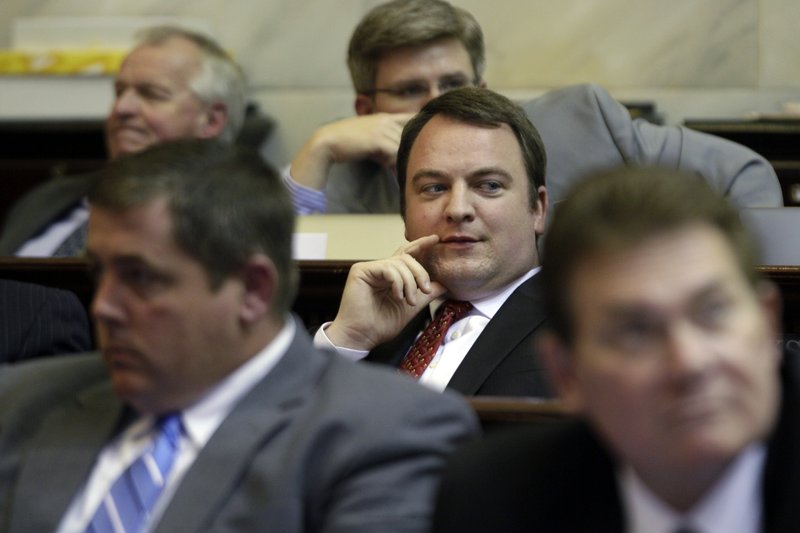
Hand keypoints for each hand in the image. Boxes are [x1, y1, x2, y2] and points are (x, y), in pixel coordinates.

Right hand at [290, 113, 414, 189]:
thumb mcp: (368, 140)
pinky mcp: (377, 140)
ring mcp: (381, 129)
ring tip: (399, 173)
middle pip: (407, 136)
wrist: (327, 141)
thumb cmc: (346, 143)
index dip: (418, 124)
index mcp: (383, 117)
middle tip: (406, 167)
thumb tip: (394, 160)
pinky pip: (394, 153)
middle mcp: (385, 121)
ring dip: (401, 160)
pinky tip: (392, 172)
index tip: (426, 134)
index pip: (408, 118)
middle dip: (408, 151)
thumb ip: (383, 146)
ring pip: (402, 146)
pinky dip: (394, 163)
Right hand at [325, 235, 445, 350]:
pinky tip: (397, 296)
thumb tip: (444, 285)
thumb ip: (426, 294)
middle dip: (420, 273)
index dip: (421, 245)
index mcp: (391, 276)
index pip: (407, 254)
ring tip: (409, 301)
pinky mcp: (361, 270)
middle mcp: (380, 269)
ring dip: (409, 283)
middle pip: (407, 258)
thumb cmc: (381, 325)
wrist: (361, 337)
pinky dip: (397, 282)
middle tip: (426, 290)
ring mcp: (370, 269)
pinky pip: (388, 268)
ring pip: (399, 263)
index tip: (436, 239)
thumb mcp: (411, 307)